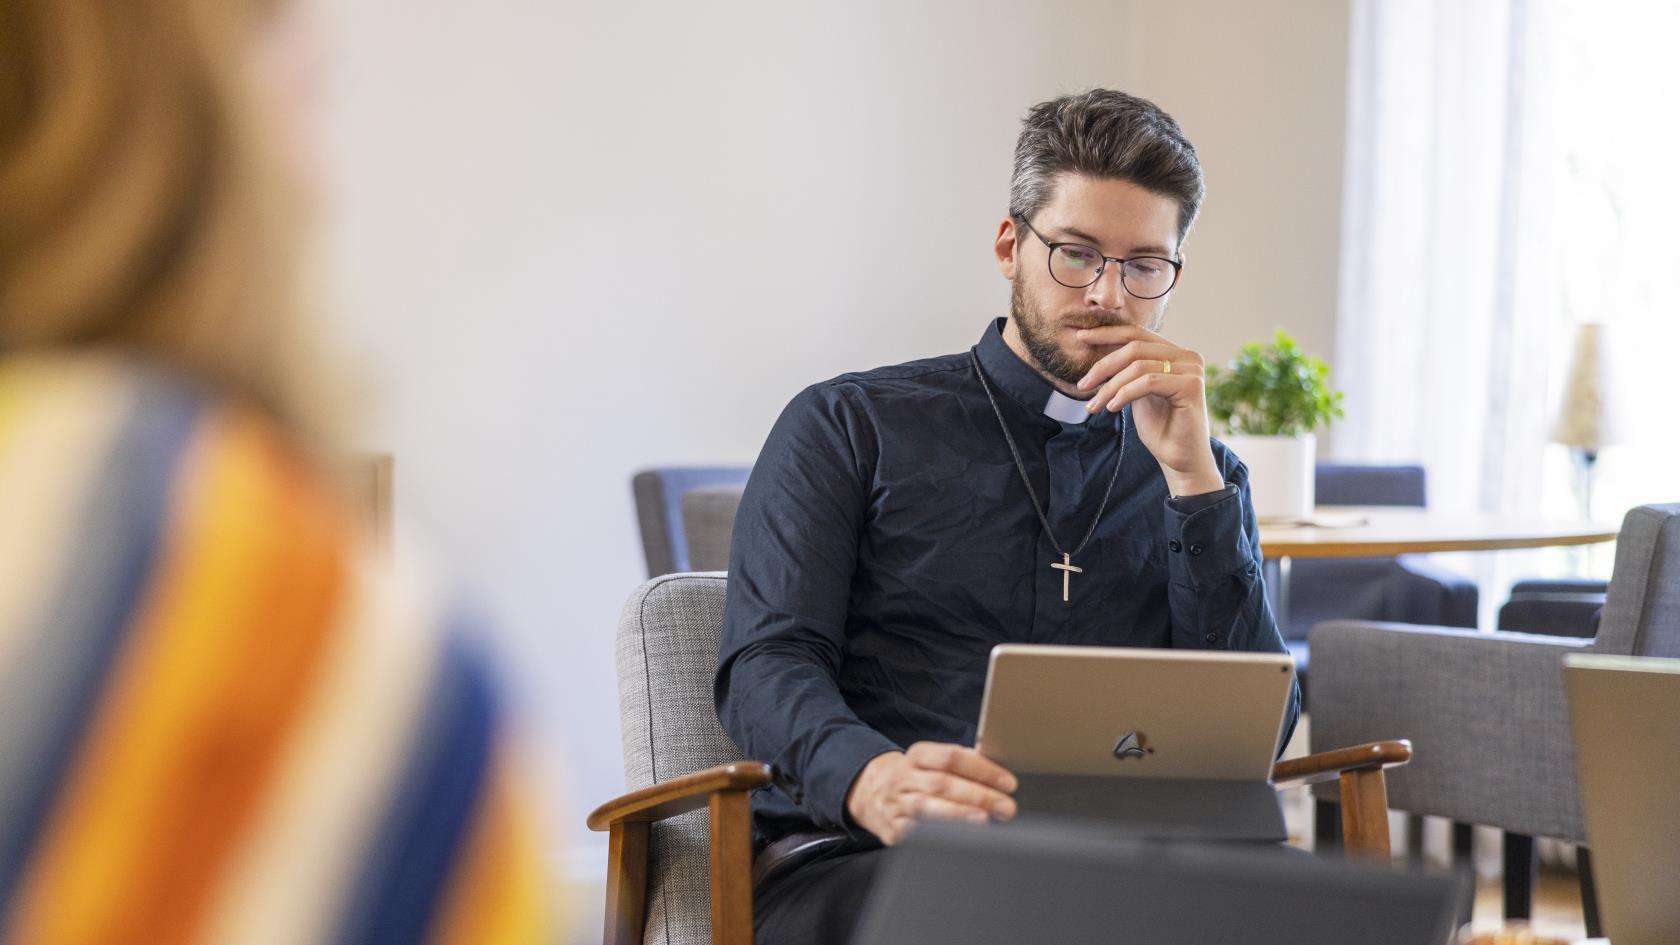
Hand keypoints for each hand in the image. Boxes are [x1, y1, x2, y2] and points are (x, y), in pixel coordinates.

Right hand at [844, 742, 1018, 844]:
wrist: (870, 794)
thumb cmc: (914, 778)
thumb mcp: (931, 761)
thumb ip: (962, 762)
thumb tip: (995, 764)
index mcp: (917, 755)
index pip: (951, 757)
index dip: (982, 769)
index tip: (1007, 783)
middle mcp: (904, 777)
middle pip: (942, 783)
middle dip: (979, 796)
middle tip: (1006, 806)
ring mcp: (896, 804)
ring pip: (927, 807)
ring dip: (959, 814)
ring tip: (985, 820)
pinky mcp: (893, 829)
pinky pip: (915, 833)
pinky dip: (938, 835)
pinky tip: (959, 837)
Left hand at [1073, 324, 1223, 496]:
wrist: (1180, 459)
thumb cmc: (1159, 428)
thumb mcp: (1136, 391)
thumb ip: (1127, 370)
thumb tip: (1098, 348)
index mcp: (1175, 353)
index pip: (1137, 333)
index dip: (1107, 334)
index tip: (1080, 337)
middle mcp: (1187, 356)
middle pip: (1135, 347)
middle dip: (1103, 366)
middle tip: (1082, 385)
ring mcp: (1192, 370)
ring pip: (1138, 366)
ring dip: (1110, 386)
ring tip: (1093, 406)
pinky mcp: (1191, 386)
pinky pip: (1148, 382)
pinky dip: (1125, 393)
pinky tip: (1112, 408)